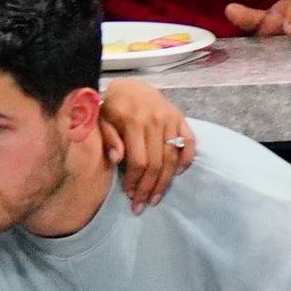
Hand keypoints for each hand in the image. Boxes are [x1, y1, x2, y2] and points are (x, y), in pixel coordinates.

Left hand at [99, 78, 194, 212]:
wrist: (129, 85)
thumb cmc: (111, 107)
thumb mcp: (101, 120)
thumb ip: (108, 139)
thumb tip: (116, 160)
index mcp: (133, 121)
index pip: (139, 161)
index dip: (135, 182)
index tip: (129, 195)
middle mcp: (155, 120)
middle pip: (157, 164)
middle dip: (149, 188)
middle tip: (142, 205)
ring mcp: (171, 119)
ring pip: (173, 158)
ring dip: (165, 182)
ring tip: (156, 198)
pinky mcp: (181, 118)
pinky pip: (190, 142)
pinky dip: (186, 160)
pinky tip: (176, 174)